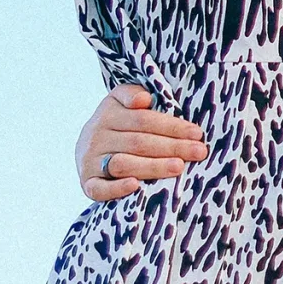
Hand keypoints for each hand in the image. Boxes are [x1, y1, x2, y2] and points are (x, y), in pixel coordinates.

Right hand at [77, 85, 206, 202]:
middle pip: (138, 142)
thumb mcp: (119, 101)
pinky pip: (99, 189)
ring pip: (123, 164)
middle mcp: (97, 137)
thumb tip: (144, 99)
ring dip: (153, 166)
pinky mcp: (87, 183)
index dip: (171, 126)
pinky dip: (117, 188)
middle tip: (199, 152)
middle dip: (172, 147)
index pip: (143, 119)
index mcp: (107, 114)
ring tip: (179, 167)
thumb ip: (131, 94)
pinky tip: (136, 186)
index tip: (197, 133)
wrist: (83, 148)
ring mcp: (90, 162)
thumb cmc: (116, 124)